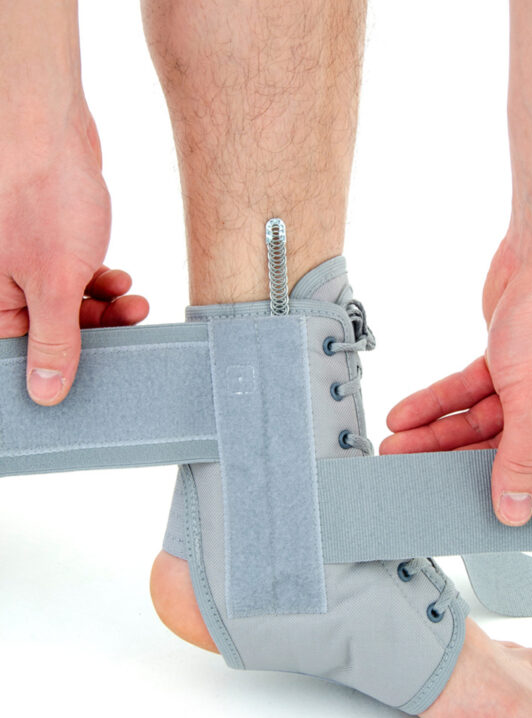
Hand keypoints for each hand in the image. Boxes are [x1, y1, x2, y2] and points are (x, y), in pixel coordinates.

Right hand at [0, 108, 147, 404]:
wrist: (45, 122)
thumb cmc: (39, 195)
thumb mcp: (54, 282)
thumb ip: (53, 340)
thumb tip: (45, 393)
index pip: (25, 352)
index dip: (62, 362)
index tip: (99, 367)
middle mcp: (1, 281)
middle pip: (50, 328)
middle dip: (95, 328)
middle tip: (130, 322)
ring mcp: (22, 259)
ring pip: (66, 302)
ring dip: (103, 305)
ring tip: (130, 297)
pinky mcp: (45, 239)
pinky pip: (73, 275)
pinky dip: (98, 279)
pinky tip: (119, 276)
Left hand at [381, 238, 531, 525]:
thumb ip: (521, 460)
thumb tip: (516, 511)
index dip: (502, 495)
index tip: (459, 509)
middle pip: (500, 451)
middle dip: (450, 461)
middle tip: (409, 475)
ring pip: (478, 421)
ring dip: (434, 433)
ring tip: (396, 446)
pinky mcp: (509, 365)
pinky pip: (468, 391)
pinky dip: (437, 401)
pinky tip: (404, 416)